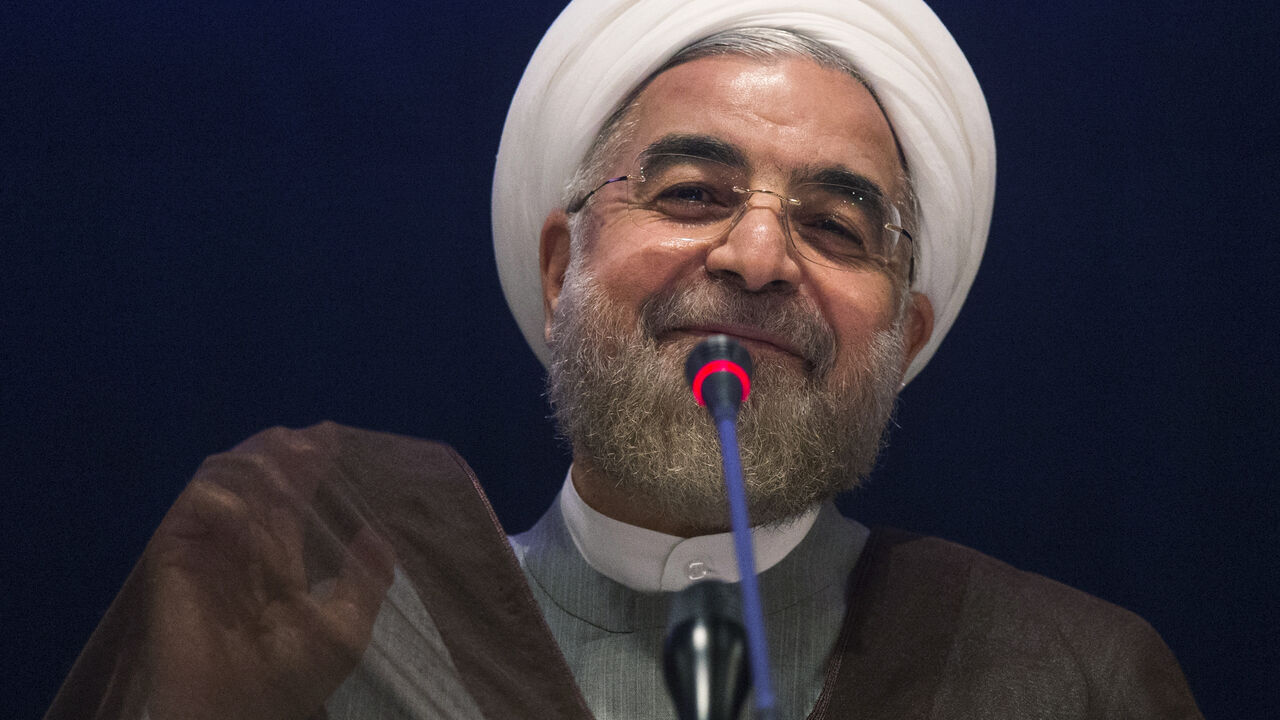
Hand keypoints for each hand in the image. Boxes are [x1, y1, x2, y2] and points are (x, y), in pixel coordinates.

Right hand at [144, 424, 394, 719]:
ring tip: (289, 458)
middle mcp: (240, 546)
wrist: (241, 715)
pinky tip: (250, 517)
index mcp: (277, 559)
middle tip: (314, 438)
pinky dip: (221, 504)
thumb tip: (379, 534)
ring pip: (221, 482)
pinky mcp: (174, 559)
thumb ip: (364, 581)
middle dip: (284, 451)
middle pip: (257, 480)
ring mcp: (206, 548)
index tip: (334, 438)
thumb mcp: (347, 628)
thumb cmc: (292, 679)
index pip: (291, 499)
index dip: (309, 466)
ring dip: (255, 464)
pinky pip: (190, 511)